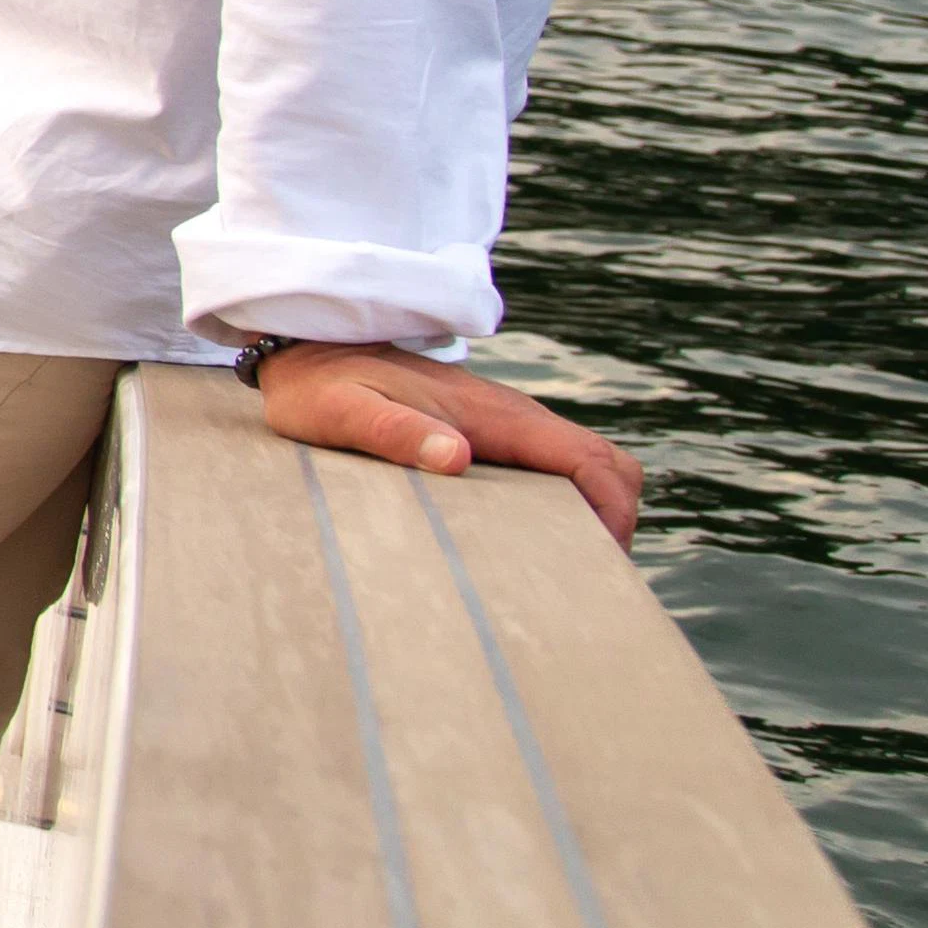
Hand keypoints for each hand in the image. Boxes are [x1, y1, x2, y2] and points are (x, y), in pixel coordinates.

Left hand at [252, 343, 644, 547]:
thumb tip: (457, 458)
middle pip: (606, 466)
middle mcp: (515, 418)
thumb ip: (397, 432)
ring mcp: (507, 427)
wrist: (312, 348)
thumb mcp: (347, 411)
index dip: (612, 511)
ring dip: (593, 514)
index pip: (588, 460)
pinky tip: (533, 546)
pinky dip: (565, 507)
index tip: (602, 562)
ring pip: (583, 468)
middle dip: (615, 520)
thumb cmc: (324, 384)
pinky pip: (552, 472)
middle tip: (589, 580)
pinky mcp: (490, 437)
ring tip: (565, 571)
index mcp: (497, 415)